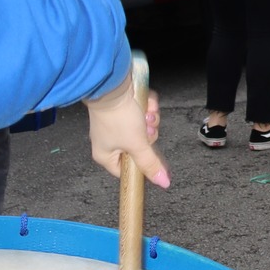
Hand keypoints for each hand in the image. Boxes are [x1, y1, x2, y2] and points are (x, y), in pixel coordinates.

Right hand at [85, 73, 168, 188]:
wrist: (113, 85)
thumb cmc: (118, 118)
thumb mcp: (137, 144)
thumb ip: (150, 164)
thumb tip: (163, 183)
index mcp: (106, 155)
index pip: (127, 170)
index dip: (143, 165)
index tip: (154, 157)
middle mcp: (111, 141)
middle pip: (141, 147)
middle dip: (148, 135)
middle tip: (145, 128)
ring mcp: (119, 123)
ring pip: (145, 128)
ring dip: (150, 119)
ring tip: (145, 112)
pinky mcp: (127, 108)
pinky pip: (144, 112)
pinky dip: (148, 107)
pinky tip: (146, 103)